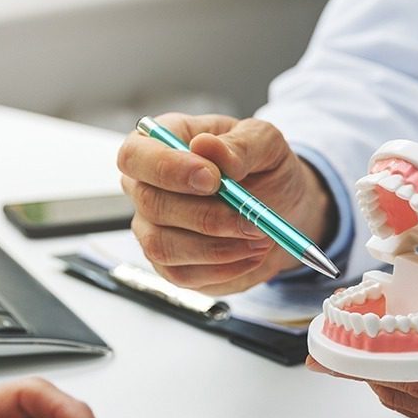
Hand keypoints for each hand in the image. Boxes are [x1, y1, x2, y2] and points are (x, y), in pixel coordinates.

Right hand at [117, 113, 335, 293]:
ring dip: (217, 248)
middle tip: (252, 220)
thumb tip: (206, 147)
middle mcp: (146, 186)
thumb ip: (239, 144)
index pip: (136, 154)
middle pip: (151, 204)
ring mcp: (152, 228)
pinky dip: (223, 268)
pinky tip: (252, 254)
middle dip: (206, 216)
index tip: (213, 180)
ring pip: (162, 246)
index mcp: (161, 143)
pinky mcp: (168, 264)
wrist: (282, 209)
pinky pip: (182, 274)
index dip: (168, 169)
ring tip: (259, 237)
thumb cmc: (265, 168)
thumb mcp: (265, 143)